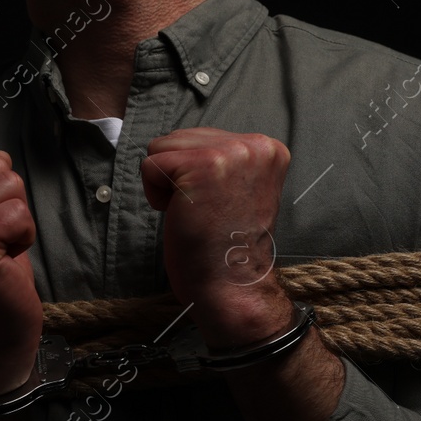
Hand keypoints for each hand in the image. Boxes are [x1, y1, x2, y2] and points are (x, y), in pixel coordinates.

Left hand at [141, 128, 292, 343]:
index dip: (197, 172)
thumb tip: (185, 142)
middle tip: (204, 209)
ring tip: (193, 210)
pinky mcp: (201, 166)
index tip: (218, 204)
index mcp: (268, 148)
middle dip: (180, 173)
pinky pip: (151, 164)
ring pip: (164, 146)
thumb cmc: (228, 245)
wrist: (233, 284)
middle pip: (182, 137)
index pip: (206, 137)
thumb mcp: (242, 187)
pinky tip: (180, 213)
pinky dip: (155, 194)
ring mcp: (230, 152)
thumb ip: (226, 160)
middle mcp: (255, 144)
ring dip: (167, 182)